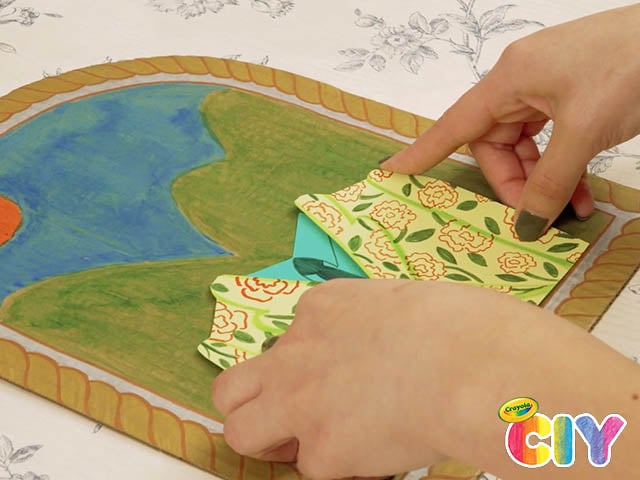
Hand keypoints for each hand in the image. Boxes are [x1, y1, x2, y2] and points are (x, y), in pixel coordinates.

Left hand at [212, 279, 639, 478]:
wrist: (470, 363)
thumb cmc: (458, 323)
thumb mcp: (400, 301)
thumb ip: (368, 322)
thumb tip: (380, 344)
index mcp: (320, 308)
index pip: (287, 341)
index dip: (307, 365)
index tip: (333, 377)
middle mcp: (295, 353)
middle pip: (231, 387)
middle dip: (251, 404)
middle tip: (285, 417)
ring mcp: (300, 401)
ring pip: (239, 431)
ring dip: (269, 441)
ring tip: (308, 444)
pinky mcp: (322, 449)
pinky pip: (313, 468)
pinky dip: (338, 466)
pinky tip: (373, 454)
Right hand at [382, 5, 639, 240]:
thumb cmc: (634, 65)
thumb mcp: (586, 129)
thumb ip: (552, 181)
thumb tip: (528, 224)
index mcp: (511, 78)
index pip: (455, 124)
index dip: (423, 151)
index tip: (394, 172)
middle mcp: (521, 80)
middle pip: (494, 144)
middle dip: (514, 182)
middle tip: (537, 215)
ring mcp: (547, 84)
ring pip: (525, 145)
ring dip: (543, 179)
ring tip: (572, 207)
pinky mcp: (572, 90)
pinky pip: (552, 137)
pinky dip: (562, 165)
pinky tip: (582, 190)